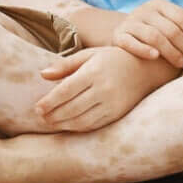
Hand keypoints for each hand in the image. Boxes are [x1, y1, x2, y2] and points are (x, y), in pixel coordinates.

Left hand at [31, 46, 153, 132]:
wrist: (145, 68)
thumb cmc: (111, 59)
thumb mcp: (89, 55)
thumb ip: (65, 65)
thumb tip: (43, 75)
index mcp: (94, 71)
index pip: (66, 90)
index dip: (50, 101)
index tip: (37, 108)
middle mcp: (103, 89)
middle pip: (72, 107)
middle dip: (54, 115)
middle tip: (41, 117)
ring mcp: (112, 104)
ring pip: (82, 120)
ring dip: (64, 124)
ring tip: (51, 123)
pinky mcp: (118, 114)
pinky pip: (94, 125)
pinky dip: (79, 127)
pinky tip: (68, 125)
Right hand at [111, 0, 182, 68]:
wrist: (124, 34)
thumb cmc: (156, 28)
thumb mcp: (171, 19)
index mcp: (159, 4)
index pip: (182, 17)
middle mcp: (144, 10)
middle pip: (170, 29)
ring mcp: (130, 22)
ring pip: (154, 36)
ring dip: (170, 51)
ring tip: (180, 63)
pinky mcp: (118, 35)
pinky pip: (131, 42)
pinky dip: (144, 49)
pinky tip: (155, 57)